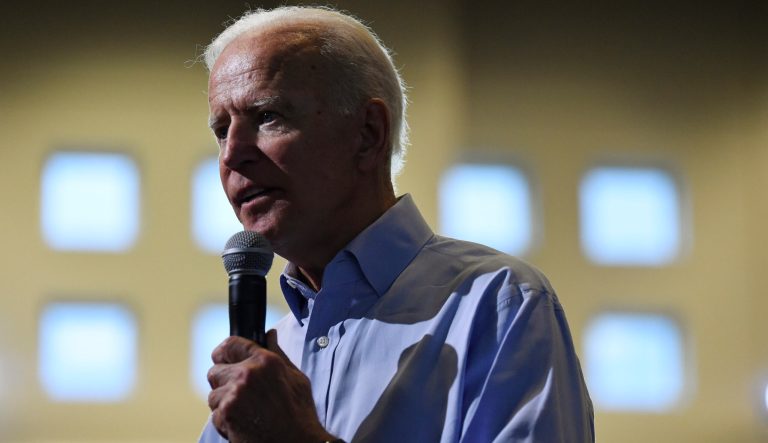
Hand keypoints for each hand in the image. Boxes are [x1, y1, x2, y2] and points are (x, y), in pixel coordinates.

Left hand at [207, 330, 336, 442]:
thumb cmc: (299, 413)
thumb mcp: (295, 377)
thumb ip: (277, 354)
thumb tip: (269, 335)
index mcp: (265, 361)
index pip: (231, 344)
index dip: (225, 352)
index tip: (224, 359)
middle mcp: (247, 374)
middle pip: (215, 370)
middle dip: (223, 381)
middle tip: (238, 393)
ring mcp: (235, 394)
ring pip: (213, 394)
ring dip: (224, 403)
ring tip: (245, 411)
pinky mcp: (226, 415)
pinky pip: (215, 414)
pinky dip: (226, 421)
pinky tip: (244, 423)